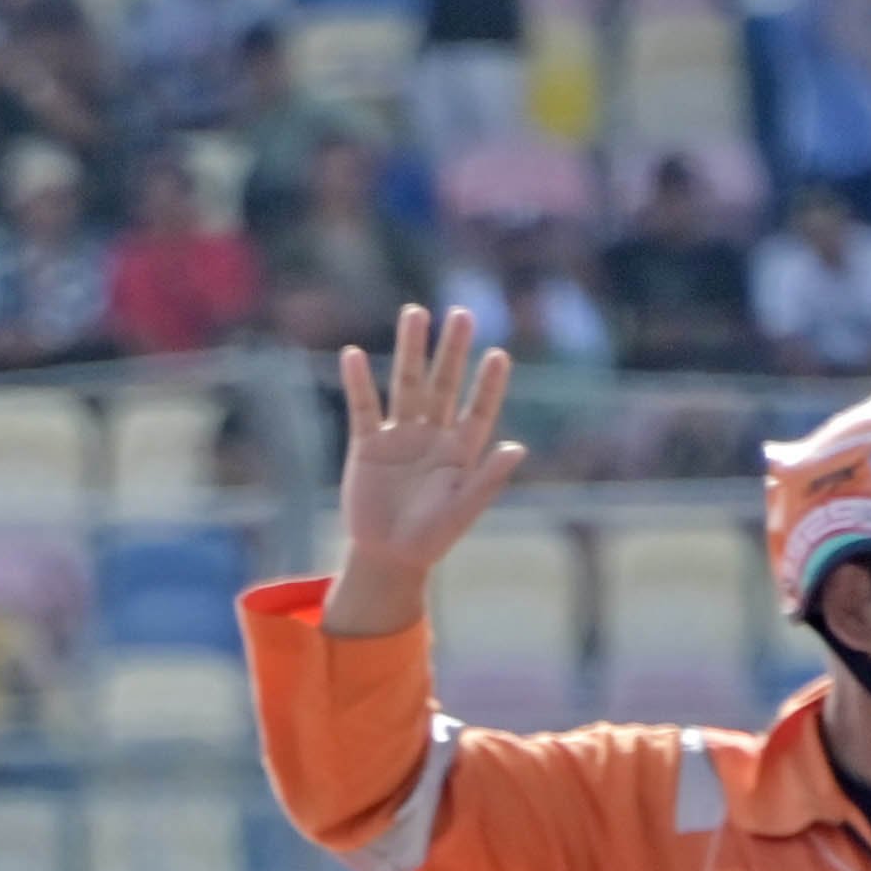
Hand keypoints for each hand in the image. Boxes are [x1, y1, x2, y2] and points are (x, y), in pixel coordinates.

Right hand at [318, 308, 520, 638]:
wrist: (387, 557)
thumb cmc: (431, 537)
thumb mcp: (463, 510)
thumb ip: (489, 479)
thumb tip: (518, 448)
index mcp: (461, 450)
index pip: (479, 409)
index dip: (489, 385)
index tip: (498, 355)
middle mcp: (432, 435)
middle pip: (443, 384)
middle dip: (452, 350)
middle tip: (462, 314)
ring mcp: (399, 436)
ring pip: (406, 385)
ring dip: (410, 350)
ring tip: (415, 313)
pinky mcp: (367, 446)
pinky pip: (363, 408)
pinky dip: (358, 382)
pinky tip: (352, 354)